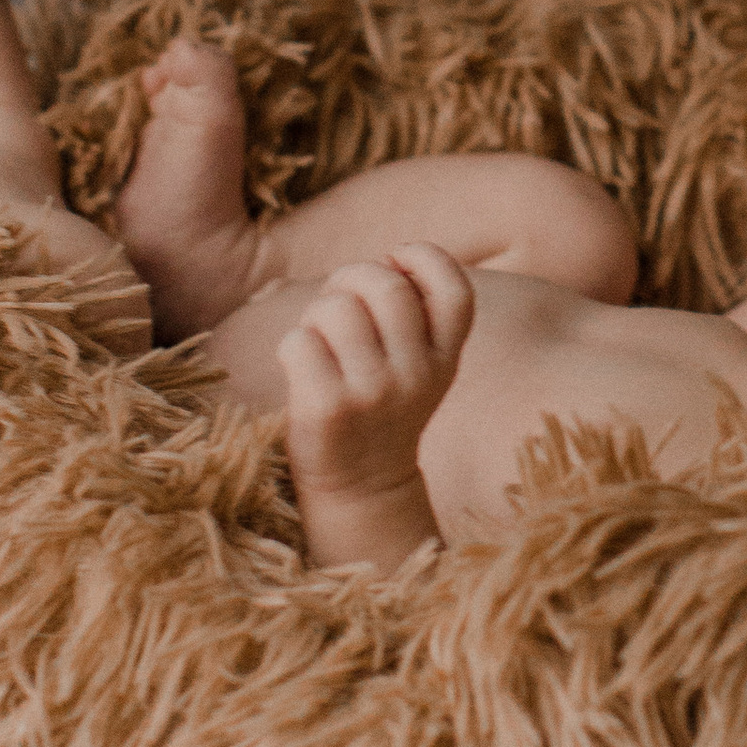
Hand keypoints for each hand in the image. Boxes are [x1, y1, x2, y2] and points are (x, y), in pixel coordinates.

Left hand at [279, 246, 474, 564]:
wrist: (362, 487)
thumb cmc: (378, 407)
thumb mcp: (418, 367)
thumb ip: (412, 316)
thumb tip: (380, 262)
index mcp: (445, 358)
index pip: (455, 289)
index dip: (422, 258)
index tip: (394, 262)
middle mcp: (417, 375)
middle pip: (386, 286)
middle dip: (352, 277)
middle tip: (340, 302)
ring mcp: (374, 393)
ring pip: (337, 308)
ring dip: (317, 313)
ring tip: (319, 338)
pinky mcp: (329, 410)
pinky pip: (299, 341)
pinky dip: (292, 345)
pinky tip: (300, 366)